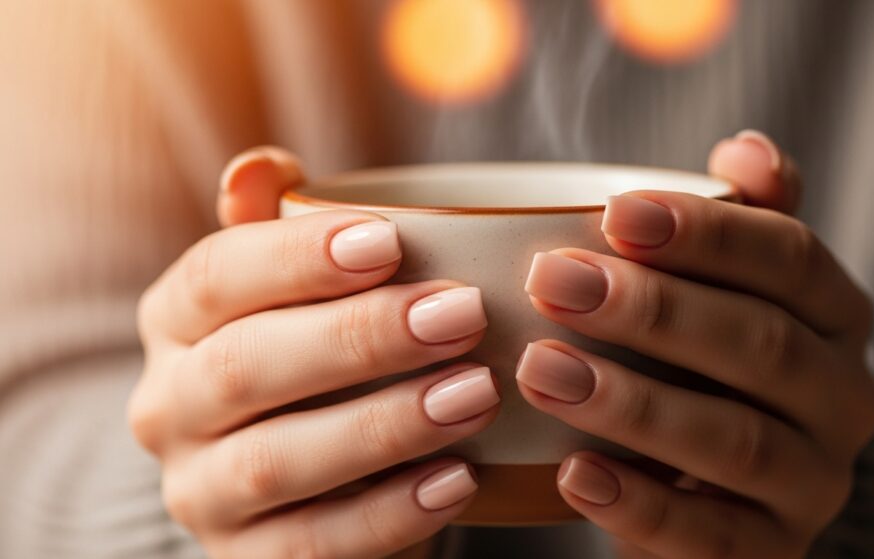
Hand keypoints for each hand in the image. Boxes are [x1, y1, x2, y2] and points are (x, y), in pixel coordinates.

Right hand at [129, 147, 499, 558]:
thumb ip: (281, 232)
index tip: (392, 240)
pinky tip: (459, 478)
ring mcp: (200, 492)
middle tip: (463, 313)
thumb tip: (260, 169)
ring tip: (477, 394)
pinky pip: (312, 546)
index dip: (299, 256)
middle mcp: (170, 407)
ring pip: (276, 461)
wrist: (323, 480)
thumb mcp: (303, 293)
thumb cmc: (324, 362)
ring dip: (384, 425)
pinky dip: (390, 514)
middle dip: (359, 336)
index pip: (218, 276)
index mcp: (177, 322)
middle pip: (246, 366)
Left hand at [516, 131, 873, 557]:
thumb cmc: (709, 363)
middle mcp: (845, 398)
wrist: (731, 487)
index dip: (706, 232)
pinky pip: (713, 537)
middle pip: (762, 345)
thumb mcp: (731, 288)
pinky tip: (572, 474)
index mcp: (836, 316)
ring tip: (541, 371)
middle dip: (654, 311)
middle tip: (553, 283)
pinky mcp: (772, 553)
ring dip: (633, 404)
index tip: (611, 213)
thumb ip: (743, 221)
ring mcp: (815, 483)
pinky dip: (641, 507)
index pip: (790, 258)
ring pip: (735, 441)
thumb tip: (746, 149)